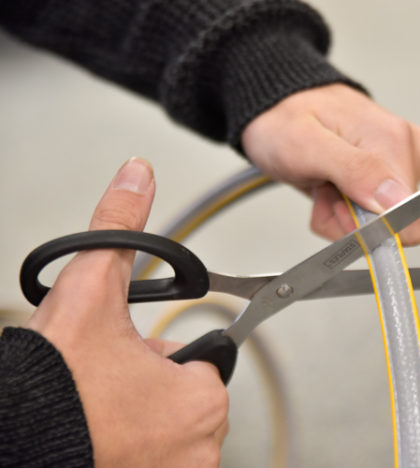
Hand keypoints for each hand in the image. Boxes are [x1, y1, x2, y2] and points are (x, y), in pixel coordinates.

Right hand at [25, 158, 228, 467]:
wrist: (7, 443)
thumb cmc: (50, 386)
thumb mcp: (88, 292)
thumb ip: (119, 229)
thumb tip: (138, 176)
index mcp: (202, 398)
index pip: (201, 358)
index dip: (159, 354)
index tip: (126, 361)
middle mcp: (202, 448)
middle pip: (185, 395)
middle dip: (151, 385)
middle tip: (105, 388)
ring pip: (168, 429)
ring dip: (140, 418)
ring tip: (97, 413)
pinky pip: (156, 458)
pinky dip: (133, 448)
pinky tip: (100, 438)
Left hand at [241, 84, 419, 245]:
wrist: (277, 109)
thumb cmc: (286, 119)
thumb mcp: (307, 144)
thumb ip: (355, 171)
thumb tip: (396, 199)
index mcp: (395, 140)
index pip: (405, 214)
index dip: (365, 223)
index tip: (338, 202)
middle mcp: (405, 150)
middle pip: (388, 223)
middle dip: (346, 217)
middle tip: (322, 187)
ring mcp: (397, 164)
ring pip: (374, 225)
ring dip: (338, 213)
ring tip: (321, 181)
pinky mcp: (387, 177)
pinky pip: (365, 218)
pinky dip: (338, 210)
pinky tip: (327, 185)